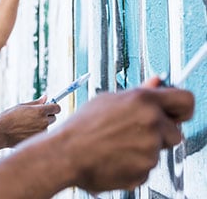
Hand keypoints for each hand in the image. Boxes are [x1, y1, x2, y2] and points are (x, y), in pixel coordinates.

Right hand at [0, 96, 59, 146]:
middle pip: (53, 117)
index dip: (53, 107)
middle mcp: (44, 122)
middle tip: (34, 116)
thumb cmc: (9, 117)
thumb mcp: (21, 106)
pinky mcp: (38, 139)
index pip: (57, 108)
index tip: (49, 107)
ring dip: (41, 124)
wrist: (1, 133)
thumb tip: (46, 97)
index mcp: (40, 111)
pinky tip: (25, 131)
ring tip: (26, 124)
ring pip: (47, 126)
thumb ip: (36, 103)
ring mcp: (42, 132)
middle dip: (47, 116)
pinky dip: (36, 132)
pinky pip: (41, 133)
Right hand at [55, 78, 193, 191]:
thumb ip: (138, 93)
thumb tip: (158, 82)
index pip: (186, 100)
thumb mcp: (107, 100)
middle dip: (160, 135)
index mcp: (143, 100)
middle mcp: (151, 122)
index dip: (182, 108)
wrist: (66, 153)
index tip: (176, 114)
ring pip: (158, 151)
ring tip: (116, 145)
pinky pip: (147, 167)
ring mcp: (150, 148)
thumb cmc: (81, 127)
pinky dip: (134, 165)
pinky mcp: (145, 169)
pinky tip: (114, 157)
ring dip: (143, 150)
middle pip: (175, 132)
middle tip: (136, 134)